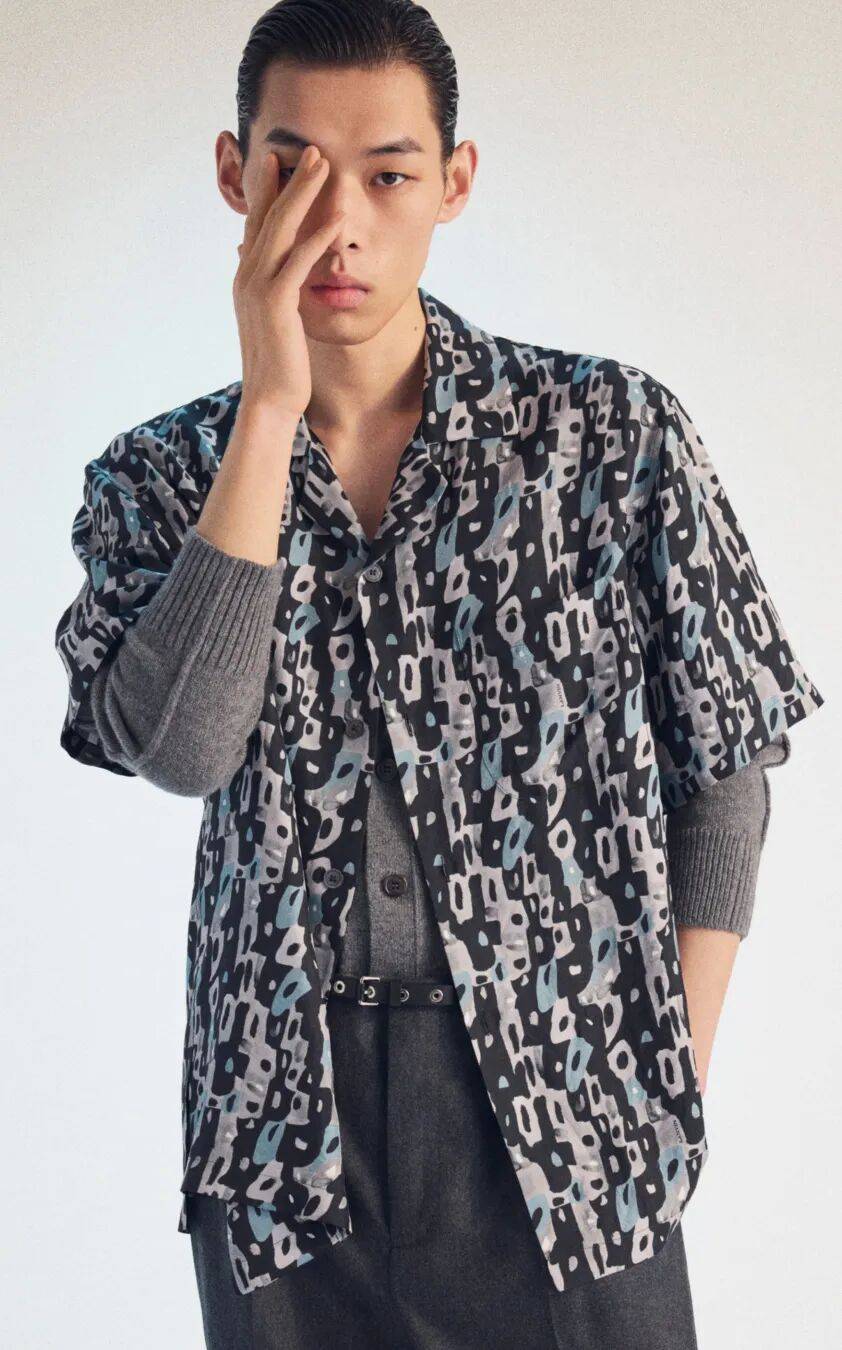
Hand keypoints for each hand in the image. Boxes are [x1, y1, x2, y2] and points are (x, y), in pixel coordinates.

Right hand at [232, 144, 343, 416]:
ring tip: (321, 164)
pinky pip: (298, 264)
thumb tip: (284, 276)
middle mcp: (247, 274)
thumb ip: (279, 290)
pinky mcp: (277, 305)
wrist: (269, 398)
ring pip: (280, 229)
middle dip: (288, 178)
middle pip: (267, 214)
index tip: (280, 157)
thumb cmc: (279, 362)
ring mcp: (259, 288)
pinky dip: (316, 239)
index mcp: (247, 275)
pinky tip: (335, 219)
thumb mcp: (278, 317)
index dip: (267, 187)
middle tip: (309, 147)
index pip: (257, 221)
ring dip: (302, 194)